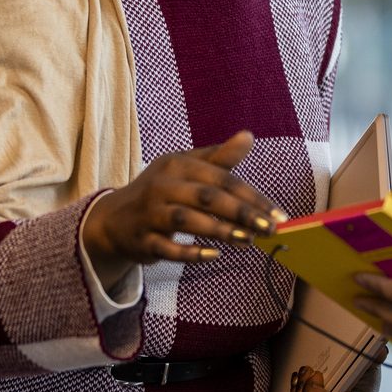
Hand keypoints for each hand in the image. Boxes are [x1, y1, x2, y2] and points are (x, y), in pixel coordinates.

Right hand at [80, 131, 282, 281]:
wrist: (114, 219)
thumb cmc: (161, 191)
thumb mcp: (186, 169)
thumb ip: (219, 157)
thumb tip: (249, 136)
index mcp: (177, 164)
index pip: (222, 178)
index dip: (252, 196)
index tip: (277, 215)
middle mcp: (162, 185)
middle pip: (207, 197)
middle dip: (242, 213)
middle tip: (269, 229)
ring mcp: (149, 213)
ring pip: (187, 220)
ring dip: (220, 231)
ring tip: (248, 241)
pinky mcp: (141, 239)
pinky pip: (167, 248)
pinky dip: (190, 252)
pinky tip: (214, 255)